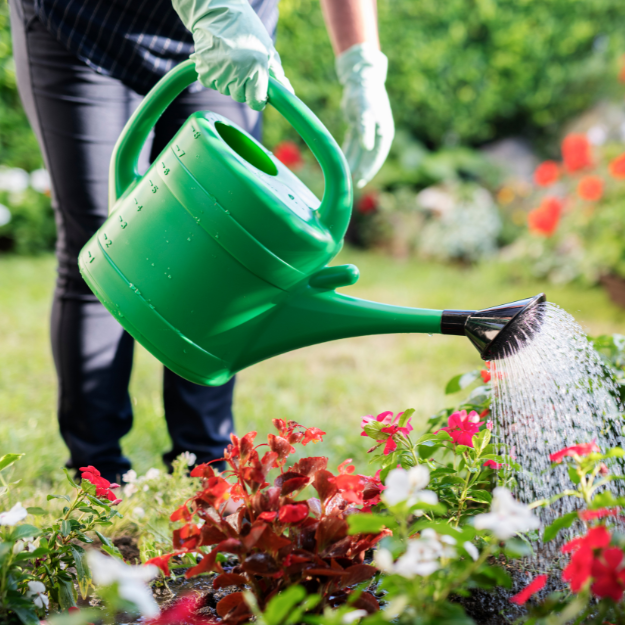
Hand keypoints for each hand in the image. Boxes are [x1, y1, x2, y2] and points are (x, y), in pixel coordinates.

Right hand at [171, 0, 292, 110]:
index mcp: (256, 67)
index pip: (256, 102)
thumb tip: (289, 92)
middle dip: (242, 86)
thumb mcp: (266, 49)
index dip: (257, 99)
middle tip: (241, 66)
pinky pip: (211, 83)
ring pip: (225, 90)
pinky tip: (217, 58)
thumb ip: (277, 74)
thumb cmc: (246, 30)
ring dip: (227, 80)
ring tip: (228, 58)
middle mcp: (238, 72)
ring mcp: (220, 72)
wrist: (217, 11)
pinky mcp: (204, 70)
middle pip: (240, 97)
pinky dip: (214, 74)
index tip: (256, 93)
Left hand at [336, 43, 393, 187]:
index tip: (361, 179)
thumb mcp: (366, 112)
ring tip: (346, 176)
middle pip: (369, 157)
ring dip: (353, 163)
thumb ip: (366, 129)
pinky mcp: (358, 127)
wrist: (362, 79)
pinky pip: (353, 144)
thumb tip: (368, 148)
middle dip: (362, 169)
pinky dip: (348, 153)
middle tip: (354, 183)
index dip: (369, 168)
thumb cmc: (365, 95)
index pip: (377, 155)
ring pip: (360, 152)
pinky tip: (342, 162)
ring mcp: (368, 131)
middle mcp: (377, 134)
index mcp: (383, 132)